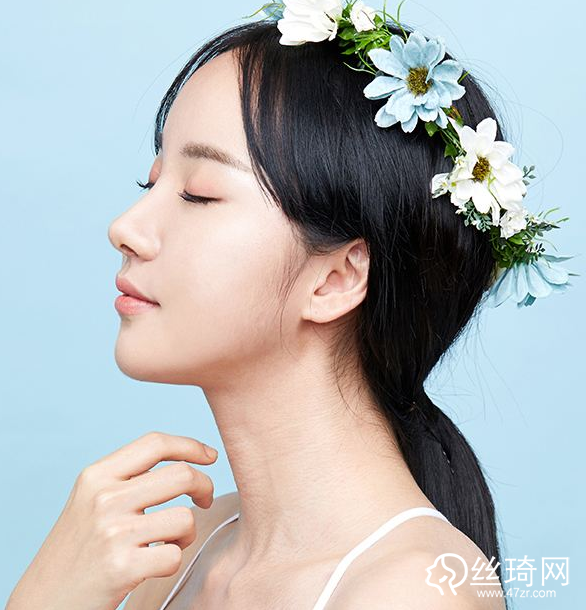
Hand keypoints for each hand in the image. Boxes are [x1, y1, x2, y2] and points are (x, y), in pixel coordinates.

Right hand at [6, 431, 217, 609]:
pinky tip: (155, 563)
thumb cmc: (78, 550)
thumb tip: (185, 459)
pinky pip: (175, 554)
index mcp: (96, 476)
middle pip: (182, 475)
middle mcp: (104, 497)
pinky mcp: (122, 566)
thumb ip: (128, 478)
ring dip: (188, 532)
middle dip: (204, 486)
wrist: (42, 602)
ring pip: (185, 517)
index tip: (210, 456)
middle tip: (204, 501)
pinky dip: (173, 560)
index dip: (190, 446)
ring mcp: (113, 531)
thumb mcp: (91, 500)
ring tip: (171, 541)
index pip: (155, 443)